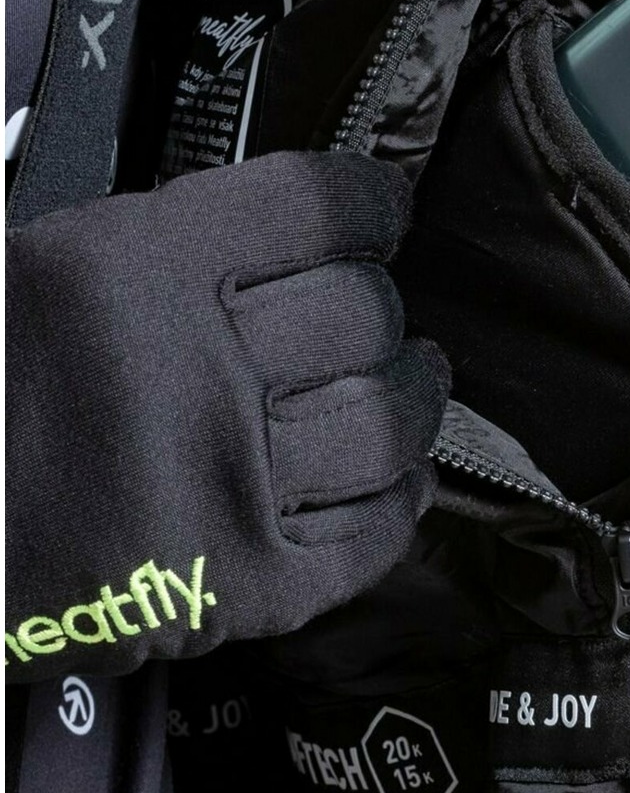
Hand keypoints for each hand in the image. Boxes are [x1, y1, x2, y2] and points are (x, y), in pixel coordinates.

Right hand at [5, 152, 449, 673]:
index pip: (322, 206)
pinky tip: (397, 480)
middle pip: (363, 316)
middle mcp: (191, 368)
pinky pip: (367, 537)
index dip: (372, 206)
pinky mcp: (237, 586)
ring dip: (412, 399)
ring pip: (386, 422)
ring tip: (410, 385)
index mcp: (136, 264)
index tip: (383, 215)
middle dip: (378, 313)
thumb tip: (313, 228)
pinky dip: (396, 503)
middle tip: (370, 320)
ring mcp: (221, 484)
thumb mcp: (53, 266)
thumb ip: (175, 243)